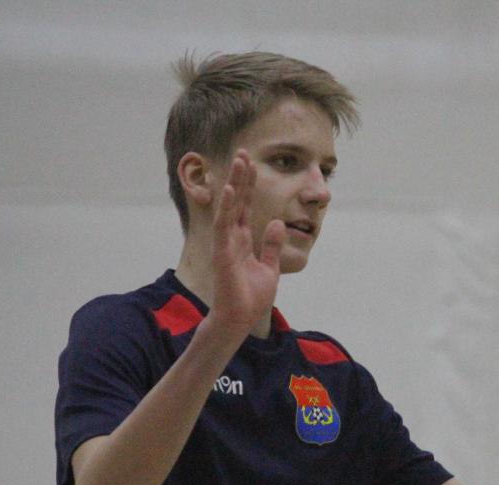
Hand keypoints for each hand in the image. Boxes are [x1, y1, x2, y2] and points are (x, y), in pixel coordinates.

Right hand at [205, 151, 286, 337]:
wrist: (241, 319)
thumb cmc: (251, 297)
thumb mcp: (268, 267)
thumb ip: (271, 245)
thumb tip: (276, 222)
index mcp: (242, 240)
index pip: (245, 206)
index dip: (248, 185)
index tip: (252, 164)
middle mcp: (232, 237)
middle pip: (237, 201)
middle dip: (241, 176)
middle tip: (244, 151)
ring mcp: (226, 243)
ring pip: (229, 207)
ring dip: (234, 183)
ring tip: (239, 161)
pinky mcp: (223, 252)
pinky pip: (224, 225)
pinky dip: (227, 207)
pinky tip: (230, 189)